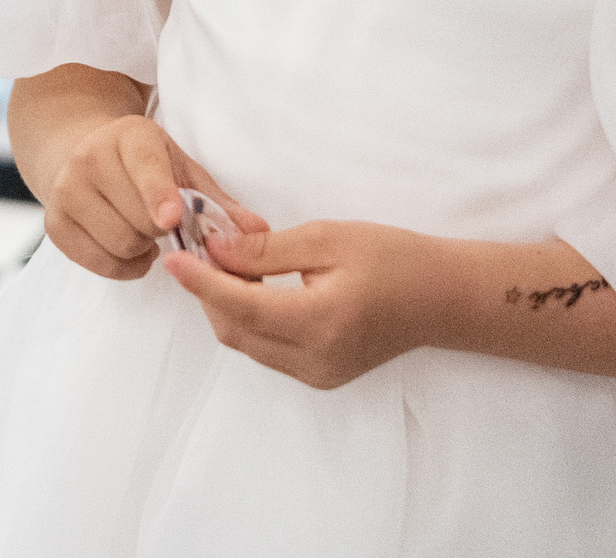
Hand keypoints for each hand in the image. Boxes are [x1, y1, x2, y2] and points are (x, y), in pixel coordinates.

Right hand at [42, 112, 266, 280]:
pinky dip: (123, 264)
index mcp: (130, 136)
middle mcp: (89, 159)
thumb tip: (257, 234)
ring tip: (143, 229)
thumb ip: (218, 202)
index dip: (158, 195)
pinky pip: (101, 264)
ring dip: (143, 248)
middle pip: (140, 221)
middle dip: (161, 229)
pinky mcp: (54, 224)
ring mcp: (65, 191)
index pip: (145, 168)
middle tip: (163, 220)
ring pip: (121, 245)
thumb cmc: (143, 164)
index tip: (170, 217)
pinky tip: (126, 243)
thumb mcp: (181, 167)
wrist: (78, 152)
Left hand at [165, 219, 434, 390]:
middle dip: (208, 292)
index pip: (240, 306)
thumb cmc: (393, 259)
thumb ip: (267, 248)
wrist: (442, 298)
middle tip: (198, 249)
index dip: (200, 282)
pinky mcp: (320, 375)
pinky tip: (249, 287)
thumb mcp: (328, 239)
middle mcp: (315, 359)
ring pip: (247, 343)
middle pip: (235, 330)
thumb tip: (216, 249)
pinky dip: (248, 319)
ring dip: (225, 306)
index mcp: (320, 322)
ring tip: (221, 264)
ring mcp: (318, 373)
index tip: (173, 257)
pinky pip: (266, 349)